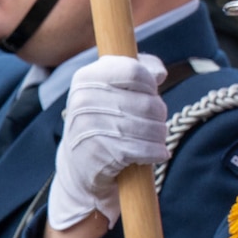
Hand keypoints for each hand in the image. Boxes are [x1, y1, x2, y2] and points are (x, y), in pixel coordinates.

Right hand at [49, 55, 168, 232]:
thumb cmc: (102, 121)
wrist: (78, 167)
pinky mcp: (99, 153)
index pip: (133, 71)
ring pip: (149, 127)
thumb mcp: (111, 90)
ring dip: (160, 135)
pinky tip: (156, 154)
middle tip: (156, 123)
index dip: (150, 84)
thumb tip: (159, 72)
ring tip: (156, 139)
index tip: (151, 94)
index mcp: (86, 77)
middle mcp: (84, 100)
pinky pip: (143, 149)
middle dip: (159, 114)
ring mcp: (89, 127)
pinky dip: (156, 153)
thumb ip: (137, 71)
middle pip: (147, 102)